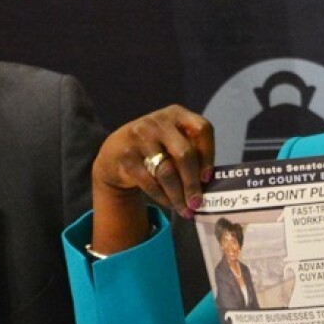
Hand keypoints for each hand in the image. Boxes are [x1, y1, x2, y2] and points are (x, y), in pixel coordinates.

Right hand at [91, 105, 213, 253]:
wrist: (114, 152)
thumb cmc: (156, 148)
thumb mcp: (173, 140)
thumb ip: (192, 153)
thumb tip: (207, 185)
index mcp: (177, 114)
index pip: (202, 129)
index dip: (208, 154)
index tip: (208, 177)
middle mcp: (158, 122)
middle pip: (184, 154)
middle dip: (193, 182)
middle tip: (197, 203)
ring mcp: (139, 137)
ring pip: (167, 172)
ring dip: (178, 195)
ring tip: (185, 210)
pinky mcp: (126, 157)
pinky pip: (150, 182)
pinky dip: (163, 197)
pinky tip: (170, 204)